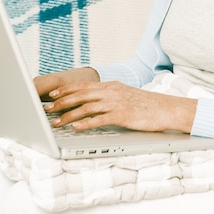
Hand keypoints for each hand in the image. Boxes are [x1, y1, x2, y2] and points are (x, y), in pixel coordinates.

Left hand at [34, 71, 196, 133]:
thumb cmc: (146, 105)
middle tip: (47, 109)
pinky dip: (85, 123)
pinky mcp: (122, 115)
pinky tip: (75, 128)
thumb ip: (108, 97)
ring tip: (56, 122)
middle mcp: (111, 92)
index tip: (52, 95)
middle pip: (80, 95)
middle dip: (61, 103)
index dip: (66, 90)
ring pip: (86, 108)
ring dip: (68, 115)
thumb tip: (92, 103)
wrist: (166, 108)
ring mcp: (116, 103)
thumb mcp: (125, 95)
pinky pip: (99, 119)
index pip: (83, 86)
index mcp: (111, 86)